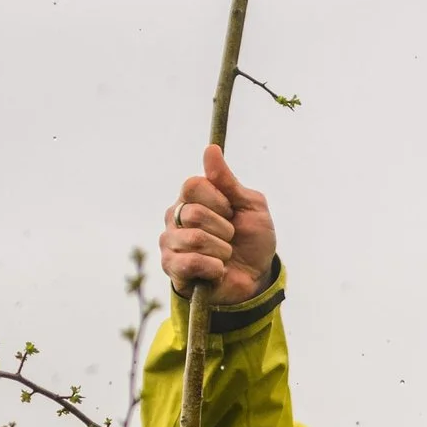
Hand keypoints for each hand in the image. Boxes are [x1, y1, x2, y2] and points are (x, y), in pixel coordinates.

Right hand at [158, 143, 275, 304]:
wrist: (257, 277)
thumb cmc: (252, 240)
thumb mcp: (250, 206)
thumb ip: (229, 181)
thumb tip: (211, 149)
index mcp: (191, 197)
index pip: (194, 185)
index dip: (220, 201)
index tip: (231, 212)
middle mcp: (175, 216)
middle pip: (194, 213)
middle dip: (224, 229)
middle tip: (230, 238)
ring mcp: (170, 242)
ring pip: (194, 238)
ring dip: (222, 250)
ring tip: (225, 256)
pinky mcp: (172, 268)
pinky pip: (190, 262)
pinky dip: (214, 268)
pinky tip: (217, 270)